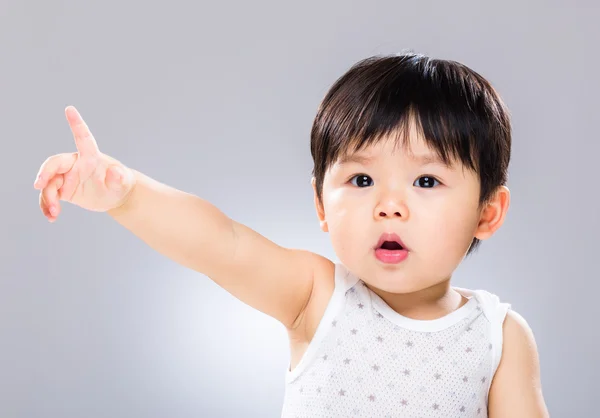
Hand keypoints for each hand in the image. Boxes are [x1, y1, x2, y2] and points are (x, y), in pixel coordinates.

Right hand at [34, 106, 135, 221]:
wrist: (114, 197)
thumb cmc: (120, 185)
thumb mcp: (122, 183)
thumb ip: (119, 178)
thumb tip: (116, 172)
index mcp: (91, 157)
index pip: (82, 138)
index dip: (77, 124)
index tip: (70, 109)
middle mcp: (75, 163)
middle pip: (54, 163)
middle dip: (45, 173)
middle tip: (39, 187)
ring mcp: (66, 175)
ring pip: (49, 183)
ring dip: (48, 198)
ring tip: (54, 213)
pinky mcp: (62, 187)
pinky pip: (49, 195)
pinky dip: (47, 206)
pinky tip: (51, 217)